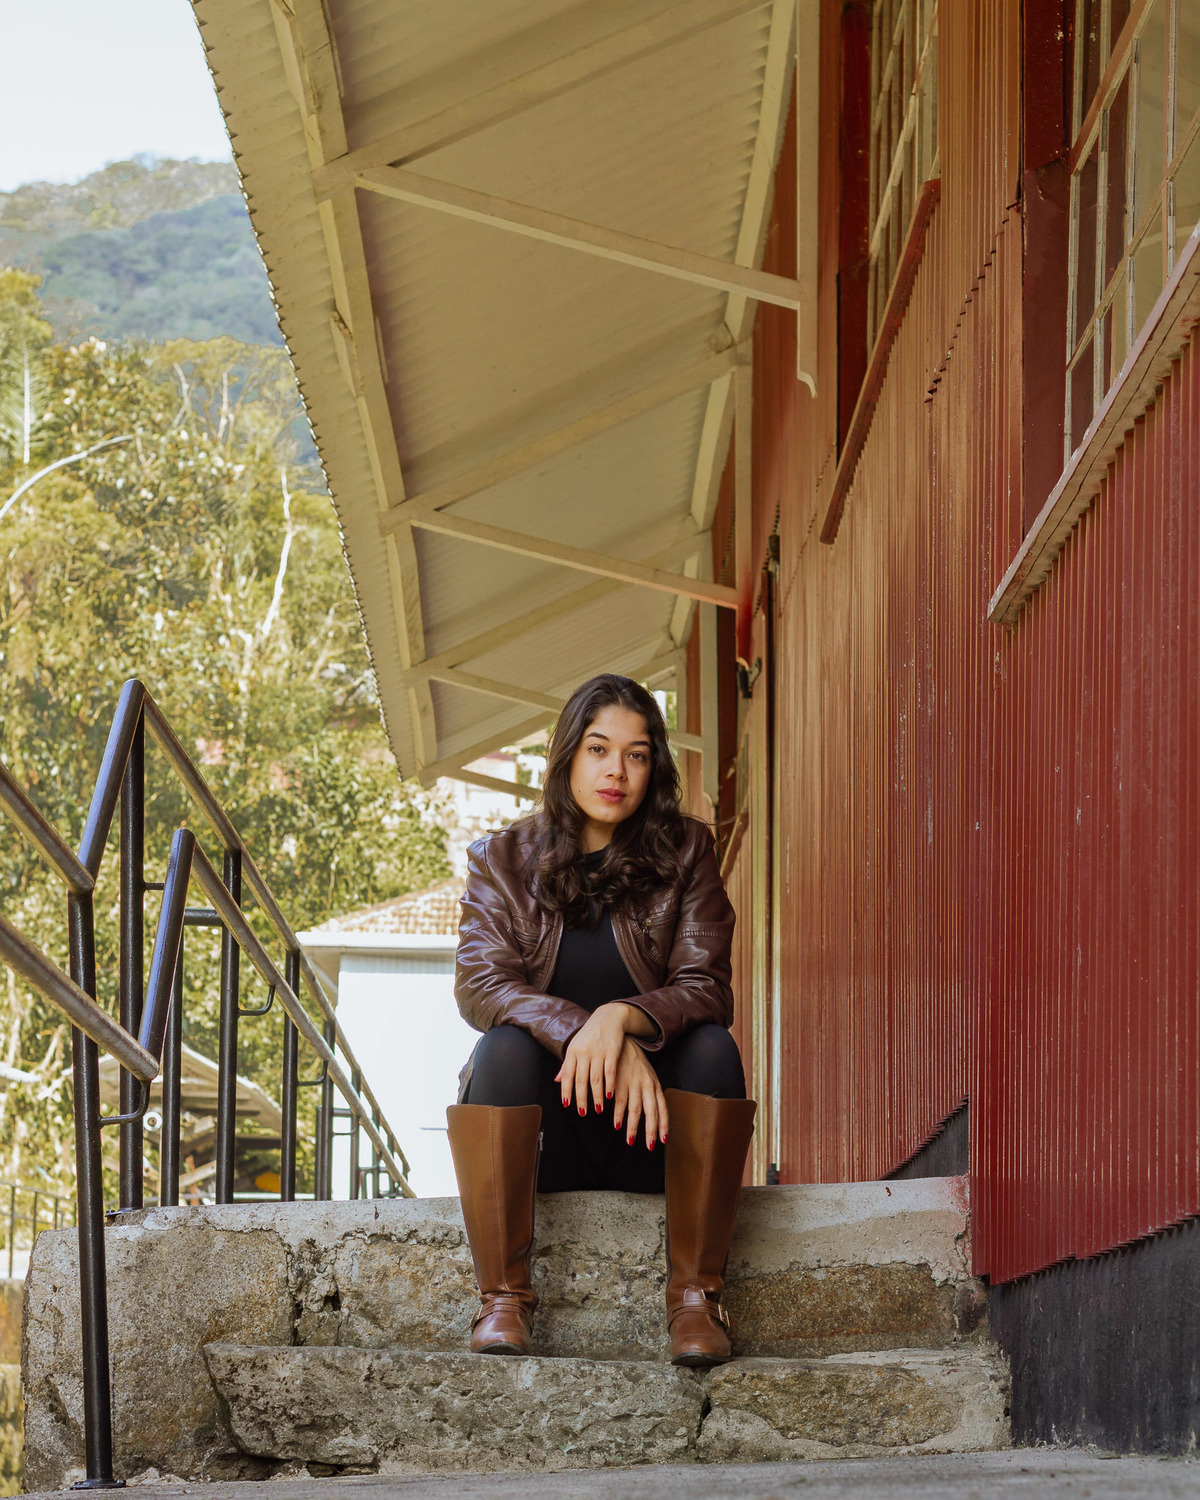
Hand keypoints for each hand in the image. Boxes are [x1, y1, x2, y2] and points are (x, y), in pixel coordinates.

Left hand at [556, 1003, 631, 1116]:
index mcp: (572, 1052)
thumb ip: (567, 1064)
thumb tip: (556, 1080)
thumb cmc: (590, 1034)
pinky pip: (610, 1072)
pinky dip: (609, 1085)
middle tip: (582, 1112)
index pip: (567, 1075)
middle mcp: (584, 1052)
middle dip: (581, 1099)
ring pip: (596, 1079)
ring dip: (596, 1096)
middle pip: (581, 1080)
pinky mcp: (612, 1051)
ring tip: (598, 1108)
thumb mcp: (575, 1046)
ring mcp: (598, 1052)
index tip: (567, 1105)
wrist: (608, 1017)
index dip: (566, 1091)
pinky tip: (609, 1095)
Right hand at [612, 1035, 668, 1149]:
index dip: (663, 1124)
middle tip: (650, 1146)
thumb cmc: (635, 1062)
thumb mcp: (647, 1076)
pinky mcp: (619, 1081)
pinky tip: (617, 1125)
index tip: (663, 1139)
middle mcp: (646, 1085)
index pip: (662, 1108)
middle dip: (652, 1131)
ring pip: (636, 1110)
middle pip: (652, 1111)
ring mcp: (633, 1083)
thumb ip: (651, 1093)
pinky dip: (618, 1115)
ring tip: (631, 1141)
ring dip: (633, 1127)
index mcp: (655, 1084)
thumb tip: (655, 1113)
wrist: (622, 1042)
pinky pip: (620, 1102)